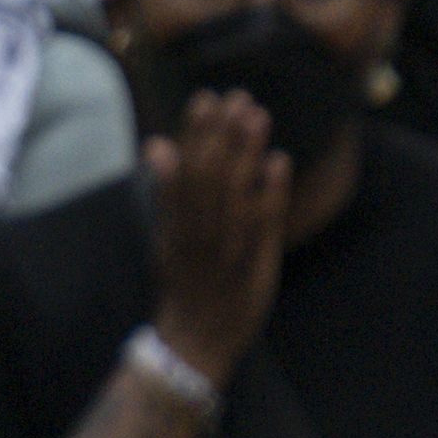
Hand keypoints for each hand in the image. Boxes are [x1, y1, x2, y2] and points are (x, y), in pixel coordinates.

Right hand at [138, 89, 293, 370]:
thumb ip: (167, 192)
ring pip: (234, 196)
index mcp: (174, 225)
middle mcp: (197, 236)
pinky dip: (270, 194)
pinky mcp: (253, 266)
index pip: (183, 171)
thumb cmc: (186, 284)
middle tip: (236, 96)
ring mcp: (225, 251)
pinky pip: (262, 227)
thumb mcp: (167, 237)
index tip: (207, 98)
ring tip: (258, 116)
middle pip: (208, 177)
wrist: (196, 341)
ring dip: (245, 154)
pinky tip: (280, 161)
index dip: (195, 134)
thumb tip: (156, 145)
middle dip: (221, 135)